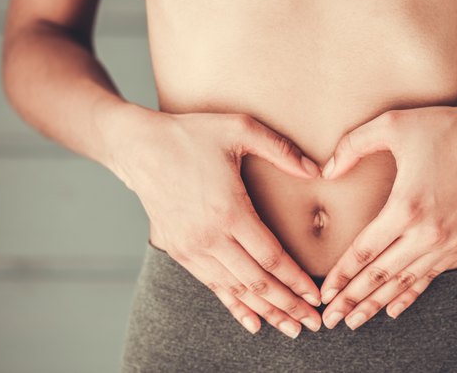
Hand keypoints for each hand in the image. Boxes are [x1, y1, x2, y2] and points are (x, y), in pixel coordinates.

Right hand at [107, 107, 323, 337]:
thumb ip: (281, 149)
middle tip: (313, 323)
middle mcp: (209, 237)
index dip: (296, 280)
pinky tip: (253, 323)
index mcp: (229, 210)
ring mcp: (192, 247)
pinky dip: (234, 306)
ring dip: (266, 311)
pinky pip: (212, 286)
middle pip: (257, 282)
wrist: (138, 147)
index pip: (271, 257)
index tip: (316, 295)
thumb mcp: (239, 128)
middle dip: (288, 305)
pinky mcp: (179, 251)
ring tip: (291, 327)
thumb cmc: (191, 134)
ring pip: (236, 290)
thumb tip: (317, 171)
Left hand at [317, 98, 456, 329]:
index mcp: (406, 206)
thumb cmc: (444, 127)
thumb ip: (352, 145)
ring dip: (377, 304)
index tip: (323, 293)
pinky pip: (430, 276)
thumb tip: (326, 171)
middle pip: (381, 275)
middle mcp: (428, 232)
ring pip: (404, 282)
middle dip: (352, 300)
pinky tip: (392, 311)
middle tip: (328, 321)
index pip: (365, 251)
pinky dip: (410, 295)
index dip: (342, 275)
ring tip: (353, 322)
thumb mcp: (392, 124)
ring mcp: (448, 242)